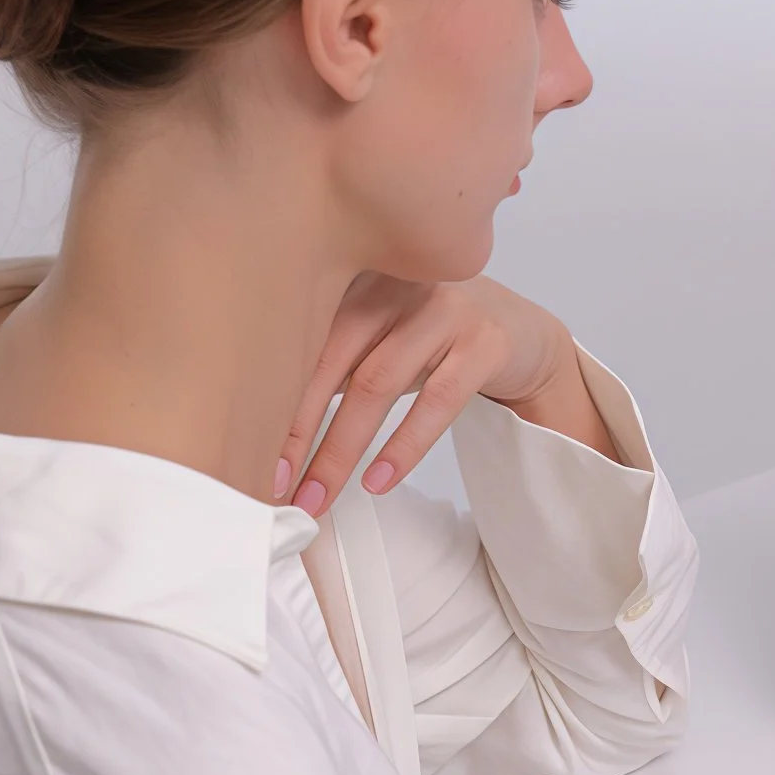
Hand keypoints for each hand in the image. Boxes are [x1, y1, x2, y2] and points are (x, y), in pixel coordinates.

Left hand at [276, 271, 594, 515]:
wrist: (524, 334)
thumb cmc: (435, 342)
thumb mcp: (379, 339)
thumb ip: (330, 360)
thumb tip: (263, 428)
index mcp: (358, 277)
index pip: (301, 343)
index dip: (272, 404)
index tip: (250, 460)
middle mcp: (397, 283)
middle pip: (332, 362)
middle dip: (300, 433)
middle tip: (278, 489)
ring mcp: (444, 308)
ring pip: (377, 383)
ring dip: (343, 449)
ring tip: (321, 497)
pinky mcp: (486, 340)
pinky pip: (437, 400)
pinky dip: (404, 446)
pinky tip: (379, 480)